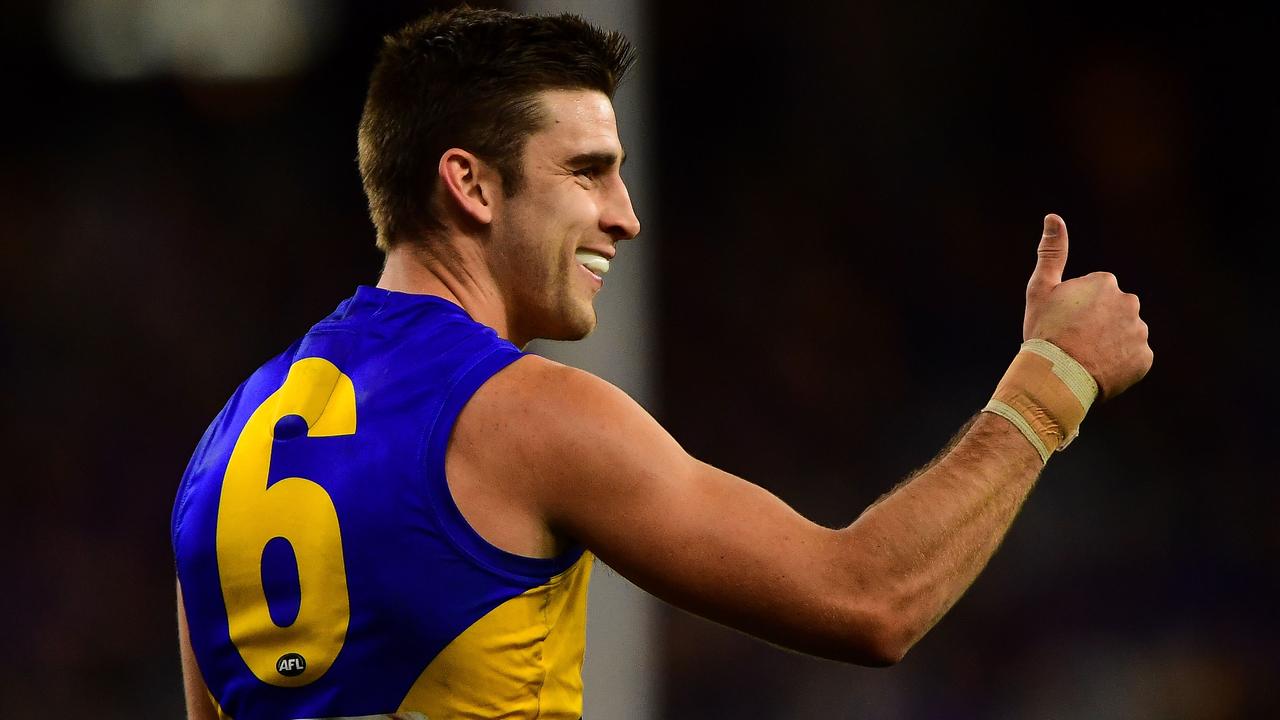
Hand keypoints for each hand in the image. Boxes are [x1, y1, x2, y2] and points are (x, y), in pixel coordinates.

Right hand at [1023, 214, 1151, 399]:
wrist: (1055, 377)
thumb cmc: (1044, 331)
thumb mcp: (1040, 289)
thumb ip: (1052, 252)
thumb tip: (1053, 217)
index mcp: (1105, 283)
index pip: (1096, 293)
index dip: (1077, 309)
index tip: (1064, 323)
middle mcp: (1129, 302)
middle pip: (1114, 312)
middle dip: (1099, 324)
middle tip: (1075, 341)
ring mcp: (1139, 332)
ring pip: (1125, 335)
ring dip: (1110, 344)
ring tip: (1086, 358)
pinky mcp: (1145, 358)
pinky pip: (1134, 359)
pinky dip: (1120, 364)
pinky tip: (1099, 370)